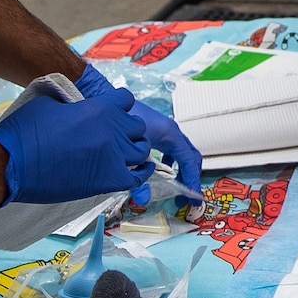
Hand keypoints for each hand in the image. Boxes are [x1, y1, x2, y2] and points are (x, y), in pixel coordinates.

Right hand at [0, 87, 151, 204]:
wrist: (9, 164)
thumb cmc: (22, 132)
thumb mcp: (49, 103)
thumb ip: (72, 102)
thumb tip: (76, 103)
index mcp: (100, 108)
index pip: (126, 99)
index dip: (119, 104)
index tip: (112, 111)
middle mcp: (113, 130)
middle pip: (137, 126)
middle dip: (127, 128)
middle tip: (114, 135)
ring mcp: (114, 156)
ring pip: (141, 150)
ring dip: (134, 148)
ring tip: (124, 151)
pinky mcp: (109, 180)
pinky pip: (138, 177)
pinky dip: (142, 172)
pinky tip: (140, 168)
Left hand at [77, 65, 201, 205]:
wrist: (104, 98)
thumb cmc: (118, 122)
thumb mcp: (128, 155)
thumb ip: (136, 179)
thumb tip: (143, 200)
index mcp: (170, 135)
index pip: (190, 162)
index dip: (192, 181)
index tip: (193, 198)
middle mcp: (171, 131)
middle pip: (191, 157)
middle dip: (191, 177)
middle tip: (188, 197)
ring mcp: (164, 129)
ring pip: (182, 152)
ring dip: (182, 169)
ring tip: (177, 185)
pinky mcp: (155, 129)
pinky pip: (171, 148)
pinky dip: (171, 161)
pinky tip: (160, 168)